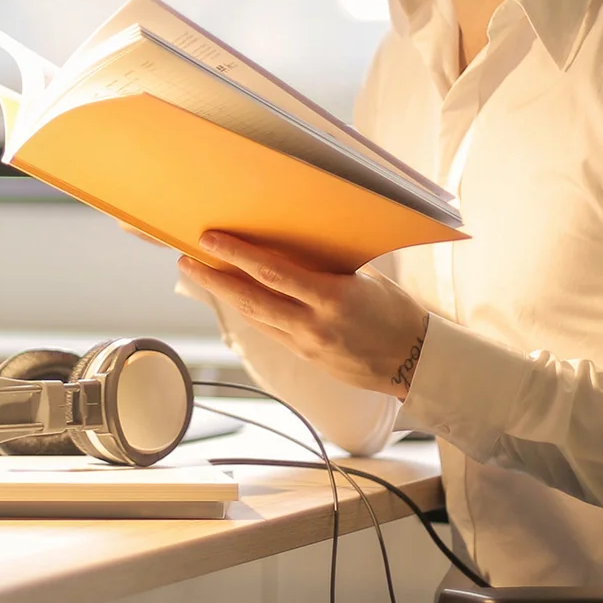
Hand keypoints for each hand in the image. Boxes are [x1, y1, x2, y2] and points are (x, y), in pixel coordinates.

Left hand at [178, 231, 429, 395]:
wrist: (415, 363)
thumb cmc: (396, 312)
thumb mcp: (366, 278)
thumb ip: (328, 263)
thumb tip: (296, 240)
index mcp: (333, 297)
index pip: (273, 272)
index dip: (237, 255)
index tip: (211, 239)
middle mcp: (314, 324)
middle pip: (250, 299)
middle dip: (214, 279)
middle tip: (186, 260)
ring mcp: (307, 345)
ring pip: (254, 317)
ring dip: (224, 295)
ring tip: (201, 273)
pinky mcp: (305, 357)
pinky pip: (269, 329)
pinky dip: (249, 310)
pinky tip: (234, 295)